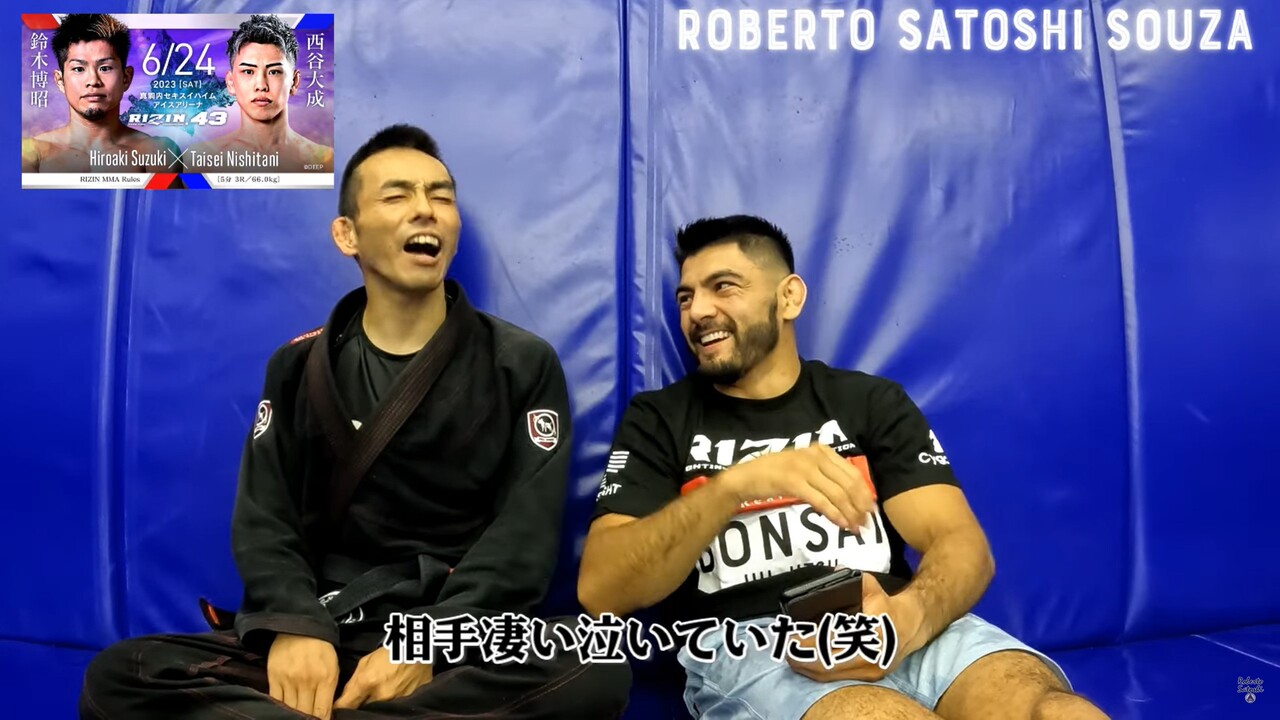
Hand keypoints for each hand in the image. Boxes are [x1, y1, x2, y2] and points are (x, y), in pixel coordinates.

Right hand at [266, 633, 338, 719]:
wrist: (299, 627)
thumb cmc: (321, 649)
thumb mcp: (333, 667)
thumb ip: (330, 691)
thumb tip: (326, 713)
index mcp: (325, 679)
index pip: (322, 712)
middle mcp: (307, 681)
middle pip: (305, 713)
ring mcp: (289, 680)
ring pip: (290, 709)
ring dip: (294, 715)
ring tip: (297, 717)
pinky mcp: (274, 677)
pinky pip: (275, 701)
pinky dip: (280, 708)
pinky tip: (284, 710)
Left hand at [334, 646, 432, 709]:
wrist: (419, 648)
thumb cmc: (390, 652)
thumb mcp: (366, 661)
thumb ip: (353, 682)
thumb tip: (342, 700)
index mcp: (368, 682)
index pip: (347, 705)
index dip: (340, 708)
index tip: (338, 710)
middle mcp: (382, 695)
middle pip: (363, 710)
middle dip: (359, 707)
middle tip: (361, 700)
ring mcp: (398, 700)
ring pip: (380, 710)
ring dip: (376, 705)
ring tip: (379, 696)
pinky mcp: (411, 701)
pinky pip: (396, 708)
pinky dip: (392, 704)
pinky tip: (393, 696)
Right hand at [723, 445, 875, 529]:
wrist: (746, 477)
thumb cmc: (774, 473)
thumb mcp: (803, 465)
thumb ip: (824, 473)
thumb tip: (849, 494)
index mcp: (821, 450)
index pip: (852, 472)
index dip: (864, 492)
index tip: (870, 509)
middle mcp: (815, 456)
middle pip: (848, 483)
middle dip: (860, 506)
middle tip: (866, 523)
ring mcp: (805, 468)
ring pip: (837, 494)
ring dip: (849, 513)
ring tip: (856, 528)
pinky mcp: (794, 482)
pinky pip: (822, 501)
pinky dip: (834, 514)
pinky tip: (841, 524)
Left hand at [787, 573, 924, 681]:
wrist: (910, 627)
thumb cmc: (886, 606)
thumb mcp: (870, 586)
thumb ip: (851, 577)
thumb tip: (831, 572)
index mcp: (872, 632)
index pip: (833, 642)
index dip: (809, 642)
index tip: (791, 635)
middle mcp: (871, 656)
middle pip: (827, 663)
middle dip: (801, 656)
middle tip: (783, 645)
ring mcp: (870, 670)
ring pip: (830, 674)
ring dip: (806, 666)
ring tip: (788, 653)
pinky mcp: (868, 677)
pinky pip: (837, 678)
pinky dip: (817, 671)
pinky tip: (804, 662)